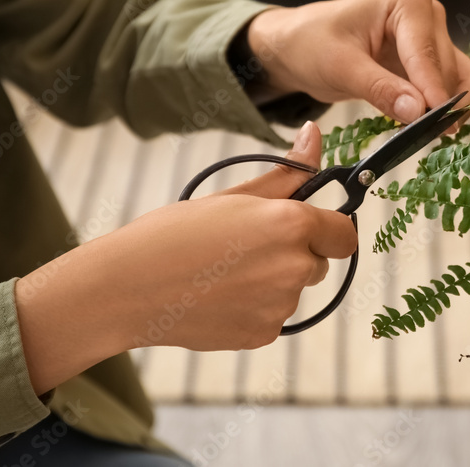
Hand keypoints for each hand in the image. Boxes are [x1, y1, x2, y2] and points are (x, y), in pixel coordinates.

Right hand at [14, 121, 355, 393]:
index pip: (345, 234)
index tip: (304, 227)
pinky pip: (273, 316)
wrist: (124, 289)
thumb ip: (287, 172)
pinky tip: (216, 297)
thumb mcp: (234, 196)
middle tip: (244, 246)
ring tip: (222, 271)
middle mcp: (295, 267)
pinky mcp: (263, 334)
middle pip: (319, 261)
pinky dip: (254, 308)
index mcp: (292, 224)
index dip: (329, 229)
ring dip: (272, 281)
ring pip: (293, 289)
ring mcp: (280, 306)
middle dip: (295, 253)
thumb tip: (316, 134)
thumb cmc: (175, 233)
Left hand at [247, 0, 469, 123]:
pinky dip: (444, 111)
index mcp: (408, 2)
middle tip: (419, 136)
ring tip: (424, 135)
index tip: (433, 120)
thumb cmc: (312, 44)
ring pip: (461, 81)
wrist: (298, 47)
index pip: (426, 52)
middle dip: (438, 104)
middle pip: (450, 68)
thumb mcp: (339, 67)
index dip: (432, 89)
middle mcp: (429, 16)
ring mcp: (434, 40)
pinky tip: (425, 127)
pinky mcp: (431, 65)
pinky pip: (452, 90)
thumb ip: (379, 88)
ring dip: (448, 110)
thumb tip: (417, 111)